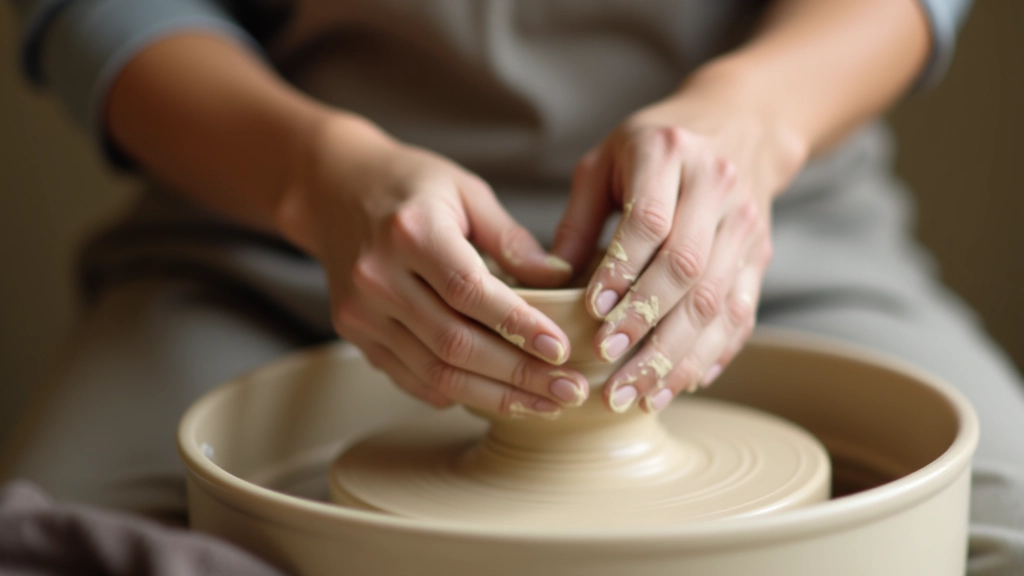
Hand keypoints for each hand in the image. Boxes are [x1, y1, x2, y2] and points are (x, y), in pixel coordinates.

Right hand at [277, 115, 587, 416]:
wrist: (333, 188)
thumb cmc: (409, 185)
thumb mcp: (466, 192)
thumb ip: (511, 239)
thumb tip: (561, 280)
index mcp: (411, 231)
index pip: (470, 292)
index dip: (519, 326)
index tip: (561, 349)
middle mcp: (379, 275)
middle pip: (455, 342)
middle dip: (518, 374)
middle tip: (568, 389)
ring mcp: (362, 310)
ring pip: (435, 371)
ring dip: (495, 395)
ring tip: (543, 403)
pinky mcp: (355, 332)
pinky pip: (411, 377)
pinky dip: (456, 392)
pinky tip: (496, 396)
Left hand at [552, 69, 807, 413]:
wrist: (741, 124)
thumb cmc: (655, 145)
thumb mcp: (606, 159)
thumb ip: (578, 217)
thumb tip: (546, 281)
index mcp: (669, 153)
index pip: (650, 222)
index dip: (623, 271)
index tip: (593, 313)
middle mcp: (716, 188)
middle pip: (687, 269)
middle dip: (646, 326)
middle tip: (607, 368)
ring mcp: (745, 225)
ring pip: (716, 301)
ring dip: (677, 356)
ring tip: (639, 396)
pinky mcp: (760, 256)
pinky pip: (741, 314)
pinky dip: (713, 355)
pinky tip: (682, 384)